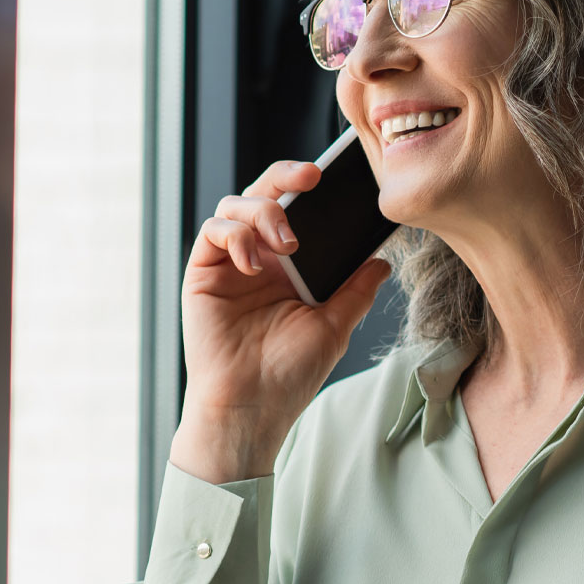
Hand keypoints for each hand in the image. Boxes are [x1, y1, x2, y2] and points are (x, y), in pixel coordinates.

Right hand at [174, 160, 392, 480]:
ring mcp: (227, 264)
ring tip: (288, 245)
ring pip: (235, 205)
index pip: (295, 210)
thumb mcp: (334, 326)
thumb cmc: (289, 375)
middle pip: (262, 194)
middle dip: (284, 176)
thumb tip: (382, 260)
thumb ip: (356, 290)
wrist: (252, 408)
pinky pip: (212, 232)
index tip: (331, 176)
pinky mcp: (202, 274)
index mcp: (287, 266)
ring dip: (264, 211)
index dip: (306, 187)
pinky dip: (235, 236)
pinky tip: (255, 262)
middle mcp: (256, 258)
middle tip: (311, 177)